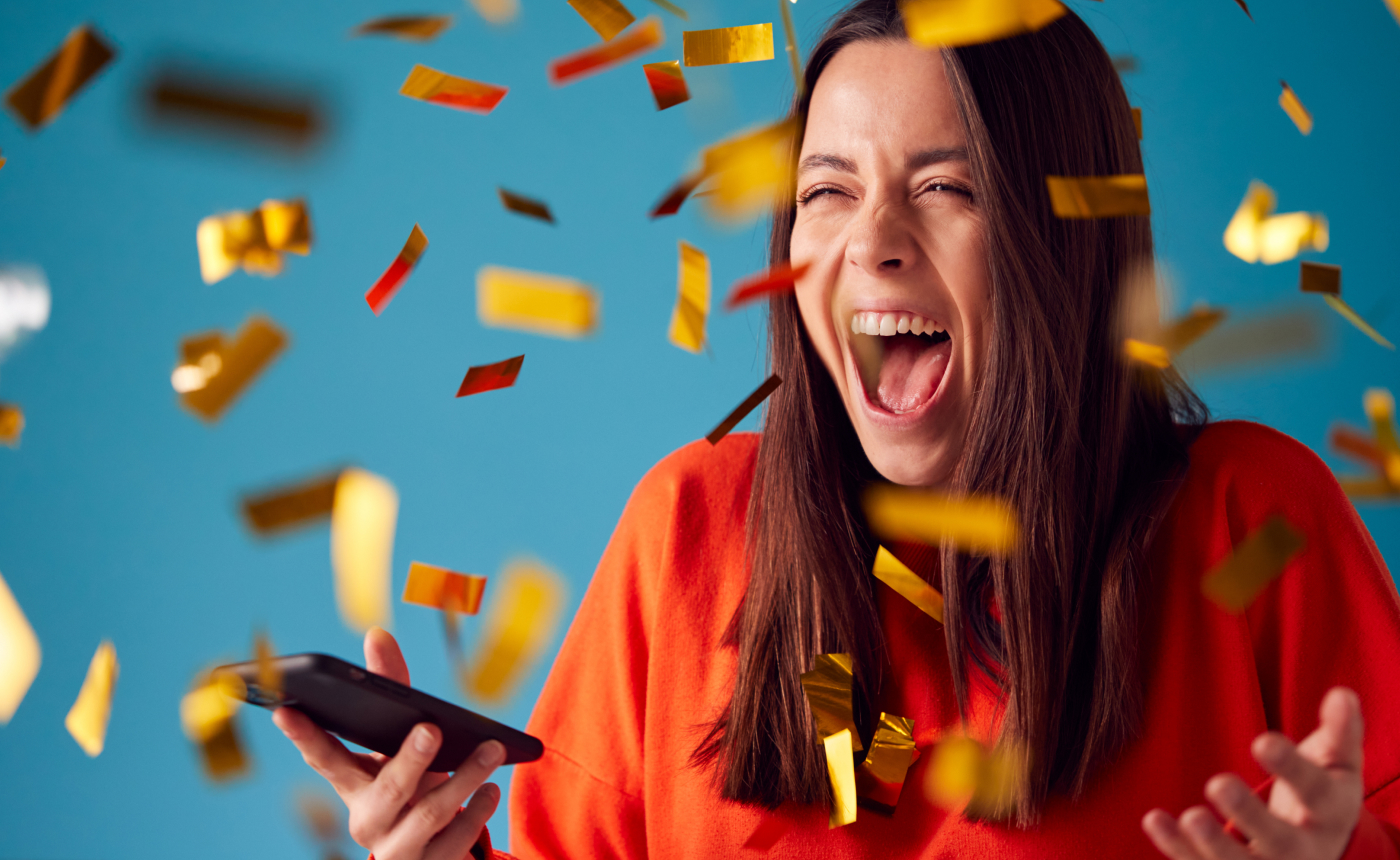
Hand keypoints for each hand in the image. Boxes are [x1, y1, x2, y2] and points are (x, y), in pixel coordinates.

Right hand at [273, 627, 506, 859]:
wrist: (428, 849)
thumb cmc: (409, 781)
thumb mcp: (397, 740)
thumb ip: (391, 688)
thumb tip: (377, 634)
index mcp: (352, 786)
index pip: (324, 759)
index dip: (304, 736)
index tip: (285, 709)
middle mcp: (368, 820)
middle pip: (385, 792)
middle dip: (409, 760)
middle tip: (431, 729)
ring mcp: (399, 848)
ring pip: (427, 816)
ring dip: (462, 779)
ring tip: (490, 750)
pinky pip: (455, 843)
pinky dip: (476, 814)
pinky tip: (491, 789)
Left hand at [1142, 687, 1363, 859]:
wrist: (1320, 843)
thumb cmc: (1323, 790)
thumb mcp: (1340, 762)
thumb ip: (1341, 730)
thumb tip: (1342, 695)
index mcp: (1332, 813)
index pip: (1315, 792)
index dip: (1290, 768)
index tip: (1262, 741)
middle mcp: (1304, 850)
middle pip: (1281, 841)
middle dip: (1251, 816)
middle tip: (1218, 784)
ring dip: (1213, 845)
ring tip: (1190, 817)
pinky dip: (1178, 848)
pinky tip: (1154, 819)